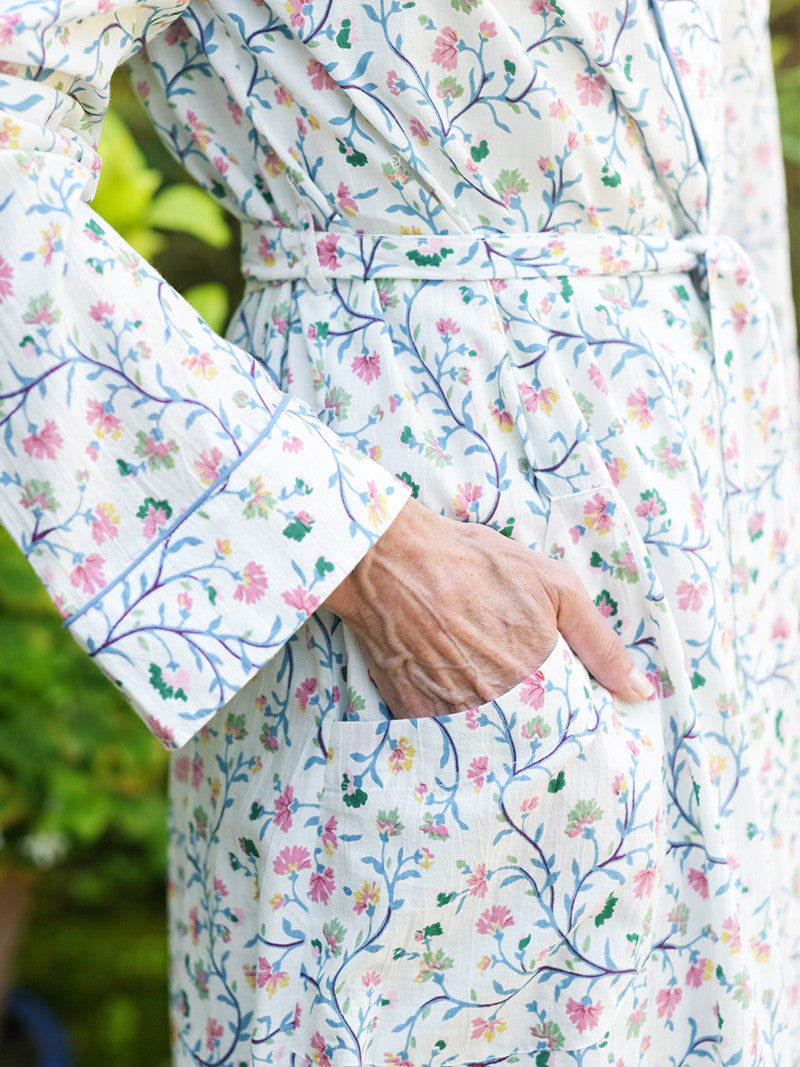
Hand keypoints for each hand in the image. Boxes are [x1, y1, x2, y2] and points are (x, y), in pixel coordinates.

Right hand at [324, 497, 654, 719]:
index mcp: (540, 680)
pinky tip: (455, 697)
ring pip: (491, 746)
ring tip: (489, 696)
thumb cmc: (475, 564)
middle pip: (533, 741)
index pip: (574, 725)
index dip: (575, 716)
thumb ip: (602, 644)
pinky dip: (456, 731)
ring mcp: (454, 716)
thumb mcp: (556, 587)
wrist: (390, 561)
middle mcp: (499, 708)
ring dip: (498, 734)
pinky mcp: (416, 717)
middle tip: (525, 696)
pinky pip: (446, 742)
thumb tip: (641, 691)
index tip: (573, 705)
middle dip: (537, 729)